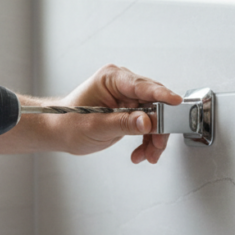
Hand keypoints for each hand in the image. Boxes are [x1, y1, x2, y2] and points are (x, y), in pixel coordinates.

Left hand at [30, 64, 182, 163]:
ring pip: (155, 118)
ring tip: (147, 155)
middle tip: (157, 146)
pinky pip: (148, 125)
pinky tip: (141, 153)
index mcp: (112, 78)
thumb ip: (123, 123)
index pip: (142, 85)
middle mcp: (122, 85)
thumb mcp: (95, 126)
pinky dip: (147, 141)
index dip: (161, 95)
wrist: (58, 132)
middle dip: (159, 128)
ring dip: (154, 139)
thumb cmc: (67, 122)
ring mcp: (128, 98)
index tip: (176, 103)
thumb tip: (147, 122)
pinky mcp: (130, 111)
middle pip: (154, 104)